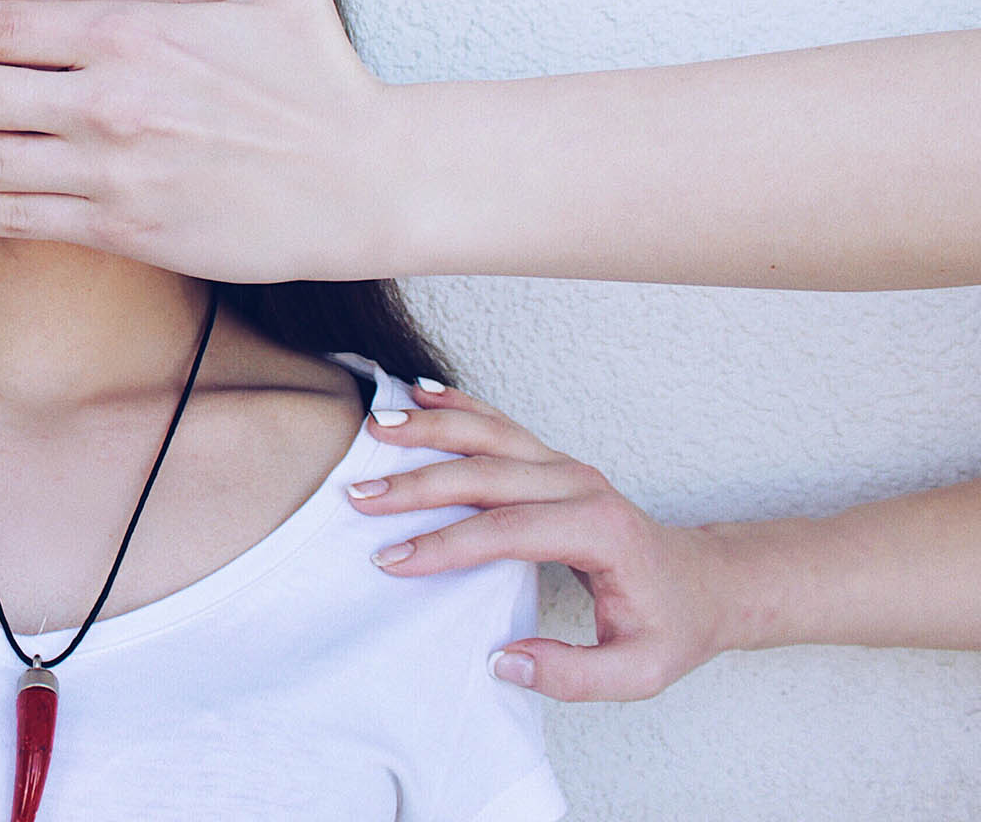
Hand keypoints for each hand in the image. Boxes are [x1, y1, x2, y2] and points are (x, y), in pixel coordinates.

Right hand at [347, 382, 734, 700]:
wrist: (706, 581)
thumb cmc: (671, 626)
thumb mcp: (639, 671)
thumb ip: (573, 674)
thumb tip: (502, 662)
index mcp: (599, 530)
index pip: (508, 531)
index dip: (446, 545)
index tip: (393, 559)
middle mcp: (581, 484)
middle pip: (487, 472)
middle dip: (417, 483)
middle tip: (359, 495)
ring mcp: (566, 465)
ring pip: (489, 434)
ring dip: (429, 428)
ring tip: (375, 428)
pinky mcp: (554, 460)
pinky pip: (499, 424)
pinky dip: (457, 405)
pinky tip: (417, 391)